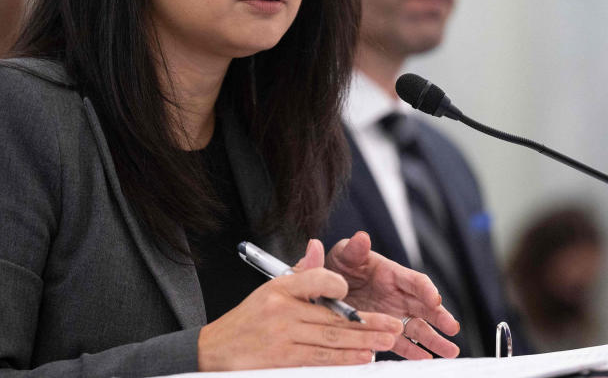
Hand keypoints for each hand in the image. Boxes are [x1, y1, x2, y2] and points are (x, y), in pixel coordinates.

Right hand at [197, 241, 402, 370]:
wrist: (216, 351)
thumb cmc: (248, 318)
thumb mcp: (269, 289)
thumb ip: (300, 273)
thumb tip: (317, 247)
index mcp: (280, 288)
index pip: (314, 280)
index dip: (336, 285)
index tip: (351, 292)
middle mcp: (282, 311)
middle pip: (332, 317)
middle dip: (367, 323)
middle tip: (392, 325)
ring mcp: (283, 338)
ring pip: (331, 340)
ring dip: (362, 343)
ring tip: (386, 342)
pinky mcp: (284, 361)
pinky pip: (320, 359)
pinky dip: (343, 359)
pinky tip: (362, 357)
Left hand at [323, 231, 460, 359]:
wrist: (327, 287)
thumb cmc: (340, 265)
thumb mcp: (344, 255)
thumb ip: (354, 250)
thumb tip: (362, 237)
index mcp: (392, 274)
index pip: (415, 281)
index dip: (425, 290)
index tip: (434, 299)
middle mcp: (398, 295)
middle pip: (424, 306)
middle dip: (440, 317)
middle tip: (452, 328)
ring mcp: (393, 315)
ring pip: (418, 328)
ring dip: (435, 339)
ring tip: (452, 352)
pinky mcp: (384, 331)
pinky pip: (401, 343)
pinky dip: (413, 352)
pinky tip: (425, 360)